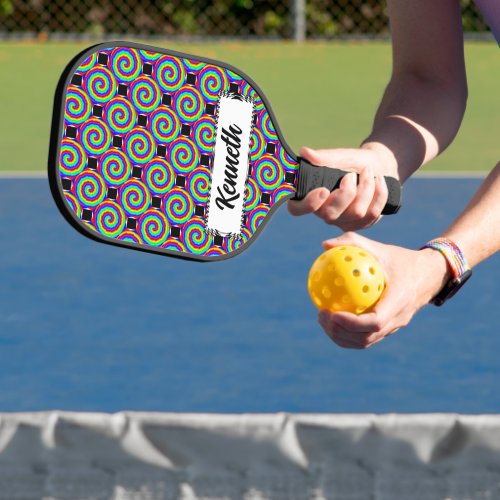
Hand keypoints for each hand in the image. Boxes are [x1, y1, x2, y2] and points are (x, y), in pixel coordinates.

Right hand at [288, 145, 397, 230]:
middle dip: (346, 193)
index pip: (297, 209)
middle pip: (330, 215)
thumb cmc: (354, 162)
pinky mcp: (361, 224)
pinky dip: (379, 193)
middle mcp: (324, 212)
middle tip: (351, 175)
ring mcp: (343, 221)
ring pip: (356, 213)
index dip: (308, 204)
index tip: (323, 190)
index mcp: (311, 196)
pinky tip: (379, 181)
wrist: (379, 166)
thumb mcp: (340, 156)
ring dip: (366, 187)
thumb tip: (305, 152)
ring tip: (368, 171)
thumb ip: (324, 157)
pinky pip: (372, 214)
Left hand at [316, 232, 450, 348]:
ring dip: (341, 336)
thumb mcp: (380, 248)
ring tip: (322, 319)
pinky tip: (332, 319)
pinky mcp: (389, 329)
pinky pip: (366, 337)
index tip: (332, 313)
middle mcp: (398, 319)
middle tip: (321, 315)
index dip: (352, 323)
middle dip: (340, 332)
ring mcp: (394, 327)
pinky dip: (347, 334)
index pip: (375, 322)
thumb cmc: (401, 259)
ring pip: (365, 342)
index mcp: (399, 301)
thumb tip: (324, 245)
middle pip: (366, 338)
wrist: (429, 275)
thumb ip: (353, 243)